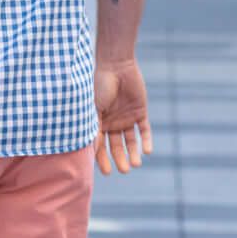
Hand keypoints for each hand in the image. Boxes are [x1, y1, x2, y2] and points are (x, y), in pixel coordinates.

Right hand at [93, 60, 151, 175]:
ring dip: (133, 153)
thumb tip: (89, 150)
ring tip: (135, 164)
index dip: (101, 159)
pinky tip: (147, 151)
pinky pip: (144, 130)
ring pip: (131, 141)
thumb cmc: (99, 84)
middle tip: (123, 170)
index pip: (99, 144)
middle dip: (119, 159)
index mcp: (97, 121)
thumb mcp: (93, 107)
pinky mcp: (140, 112)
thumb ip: (92, 127)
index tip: (106, 172)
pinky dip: (146, 140)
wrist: (116, 65)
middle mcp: (112, 122)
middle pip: (115, 146)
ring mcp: (126, 117)